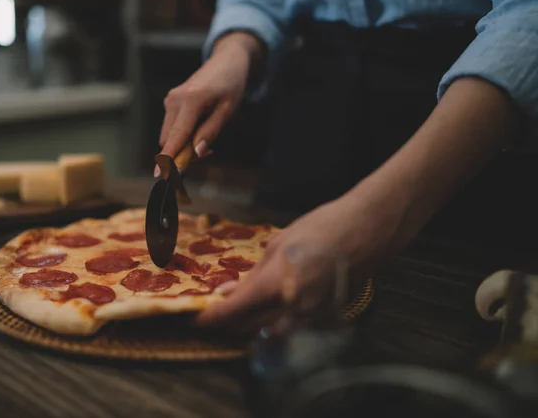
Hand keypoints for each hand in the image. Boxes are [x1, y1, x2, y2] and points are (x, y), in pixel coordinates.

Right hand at [156, 33, 262, 173]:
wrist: (225, 62)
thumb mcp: (227, 110)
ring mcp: (170, 100)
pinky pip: (173, 126)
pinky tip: (200, 128)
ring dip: (185, 143)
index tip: (162, 174)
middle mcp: (175, 100)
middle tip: (209, 151)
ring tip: (208, 137)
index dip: (169, 157)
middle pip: (170, 139)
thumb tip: (197, 153)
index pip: (177, 135)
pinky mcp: (171, 101)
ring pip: (170, 134)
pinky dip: (184, 134)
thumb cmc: (230, 85)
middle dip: (183, 152)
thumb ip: (211, 131)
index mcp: (190, 101)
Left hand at [195, 189, 403, 331]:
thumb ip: (251, 275)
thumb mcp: (277, 245)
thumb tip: (226, 292)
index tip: (198, 319)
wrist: (366, 231)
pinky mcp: (325, 321)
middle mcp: (291, 310)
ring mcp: (310, 319)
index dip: (210, 318)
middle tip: (217, 310)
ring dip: (250, 324)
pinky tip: (272, 306)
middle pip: (246, 329)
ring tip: (242, 308)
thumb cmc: (320, 229)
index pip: (232, 313)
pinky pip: (292, 329)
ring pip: (269, 333)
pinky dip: (275, 322)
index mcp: (274, 286)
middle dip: (228, 322)